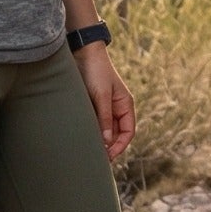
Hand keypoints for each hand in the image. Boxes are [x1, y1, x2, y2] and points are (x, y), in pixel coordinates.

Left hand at [77, 43, 136, 161]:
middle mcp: (117, 108)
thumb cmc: (96, 72)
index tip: (108, 156)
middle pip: (116, 134)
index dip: (120, 146)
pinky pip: (94, 122)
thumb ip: (104, 118)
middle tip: (96, 158)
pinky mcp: (92, 105)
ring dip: (99, 139)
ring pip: (104, 129)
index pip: (128, 132)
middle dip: (109, 146)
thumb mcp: (101, 96)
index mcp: (125, 105)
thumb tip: (106, 142)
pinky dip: (90, 131)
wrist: (83, 53)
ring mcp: (104, 107)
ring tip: (88, 150)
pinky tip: (82, 137)